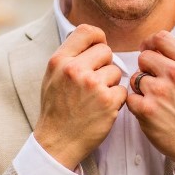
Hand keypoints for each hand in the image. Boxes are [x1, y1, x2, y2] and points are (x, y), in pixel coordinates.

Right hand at [35, 25, 125, 169]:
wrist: (57, 142)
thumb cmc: (56, 109)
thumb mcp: (52, 77)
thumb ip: (69, 57)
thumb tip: (92, 40)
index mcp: (60, 61)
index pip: (86, 31)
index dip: (97, 38)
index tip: (99, 47)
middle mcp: (75, 70)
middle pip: (106, 51)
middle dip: (105, 64)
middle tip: (95, 81)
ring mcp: (93, 85)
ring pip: (116, 71)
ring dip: (111, 83)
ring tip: (96, 98)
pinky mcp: (108, 102)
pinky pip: (123, 90)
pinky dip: (117, 99)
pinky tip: (103, 108)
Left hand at [126, 31, 174, 168]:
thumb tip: (156, 46)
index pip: (161, 38)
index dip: (150, 43)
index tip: (148, 51)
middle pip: (144, 56)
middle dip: (145, 69)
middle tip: (154, 83)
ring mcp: (159, 91)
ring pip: (135, 78)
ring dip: (140, 89)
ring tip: (155, 101)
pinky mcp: (146, 109)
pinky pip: (130, 97)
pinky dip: (136, 104)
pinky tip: (150, 111)